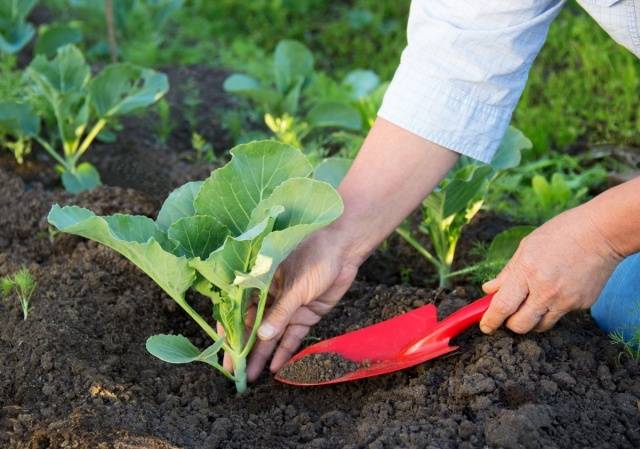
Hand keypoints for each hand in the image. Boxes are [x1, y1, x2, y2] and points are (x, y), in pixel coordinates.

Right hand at [244, 228, 360, 380]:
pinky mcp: (306, 314)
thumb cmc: (314, 257)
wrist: (344, 250)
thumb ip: (279, 312)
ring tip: (252, 377)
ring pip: (272, 336)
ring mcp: (289, 308)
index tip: (225, 350)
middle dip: (245, 350)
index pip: (240, 311)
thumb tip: (261, 337)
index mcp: (260, 283)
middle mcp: (271, 298)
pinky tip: (276, 367)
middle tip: (235, 373)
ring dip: (263, 355)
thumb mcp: (295, 286)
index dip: (231, 331)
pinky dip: (286, 351)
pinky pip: (293, 336)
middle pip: (254, 327)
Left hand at [480, 204, 622, 333]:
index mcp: (527, 272)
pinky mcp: (580, 305)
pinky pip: (559, 315)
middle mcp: (545, 290)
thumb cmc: (561, 233)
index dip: (490, 320)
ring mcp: (565, 300)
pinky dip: (552, 308)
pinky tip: (557, 289)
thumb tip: (489, 290)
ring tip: (531, 302)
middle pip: (520, 326)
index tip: (485, 326)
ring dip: (531, 320)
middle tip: (508, 315)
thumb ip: (507, 273)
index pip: (502, 306)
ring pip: (540, 326)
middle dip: (510, 324)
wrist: (602, 233)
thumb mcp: (526, 247)